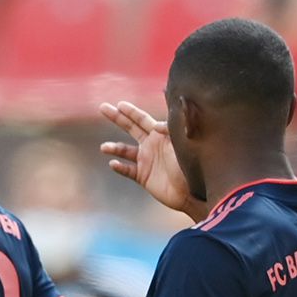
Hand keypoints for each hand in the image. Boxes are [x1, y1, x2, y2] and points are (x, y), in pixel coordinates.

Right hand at [98, 101, 204, 218]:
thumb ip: (172, 131)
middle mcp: (152, 145)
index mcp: (162, 135)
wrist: (193, 192)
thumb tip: (155, 125)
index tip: (121, 105)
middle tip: (103, 107)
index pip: (144, 119)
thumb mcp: (185, 144)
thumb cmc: (193, 165)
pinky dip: (119, 167)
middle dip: (117, 118)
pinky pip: (127, 170)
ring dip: (114, 148)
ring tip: (104, 148)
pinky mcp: (143, 176)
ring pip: (124, 150)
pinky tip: (113, 164)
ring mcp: (146, 161)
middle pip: (131, 128)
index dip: (131, 112)